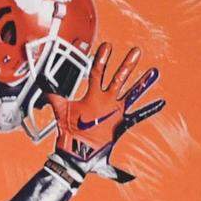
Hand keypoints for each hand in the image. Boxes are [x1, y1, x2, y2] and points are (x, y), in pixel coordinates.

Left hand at [47, 43, 164, 182]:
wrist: (74, 155)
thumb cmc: (67, 133)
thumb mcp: (60, 110)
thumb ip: (52, 94)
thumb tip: (39, 79)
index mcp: (92, 95)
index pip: (98, 73)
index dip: (101, 59)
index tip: (107, 45)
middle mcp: (105, 100)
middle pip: (118, 78)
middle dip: (126, 65)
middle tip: (136, 50)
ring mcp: (114, 111)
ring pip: (131, 93)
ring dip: (142, 83)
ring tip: (154, 72)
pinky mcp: (121, 124)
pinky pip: (138, 115)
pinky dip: (149, 109)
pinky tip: (161, 102)